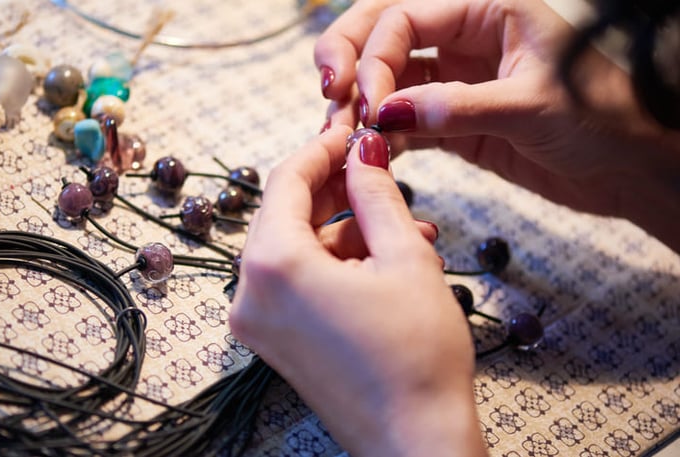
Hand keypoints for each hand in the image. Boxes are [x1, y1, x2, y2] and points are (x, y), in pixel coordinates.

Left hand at [230, 126, 485, 456]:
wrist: (415, 443)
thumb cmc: (416, 356)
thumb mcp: (405, 257)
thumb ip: (376, 194)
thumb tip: (364, 150)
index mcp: (273, 265)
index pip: (286, 181)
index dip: (321, 149)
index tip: (350, 131)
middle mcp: (249, 293)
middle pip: (285, 214)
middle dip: (334, 189)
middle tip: (375, 169)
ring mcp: (257, 321)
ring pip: (295, 248)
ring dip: (343, 230)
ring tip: (404, 225)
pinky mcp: (274, 341)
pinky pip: (297, 282)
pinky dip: (334, 264)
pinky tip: (384, 257)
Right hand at [315, 0, 679, 251]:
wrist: (630, 168)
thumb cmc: (605, 119)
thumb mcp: (533, 105)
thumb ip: (459, 108)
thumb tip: (390, 114)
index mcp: (488, 11)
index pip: (406, 16)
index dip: (377, 55)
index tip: (372, 102)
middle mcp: (465, 40)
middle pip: (384, 34)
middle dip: (351, 60)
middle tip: (331, 93)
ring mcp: (455, 83)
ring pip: (388, 81)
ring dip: (360, 104)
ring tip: (342, 133)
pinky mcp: (454, 123)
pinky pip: (404, 121)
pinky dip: (382, 135)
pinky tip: (369, 151)